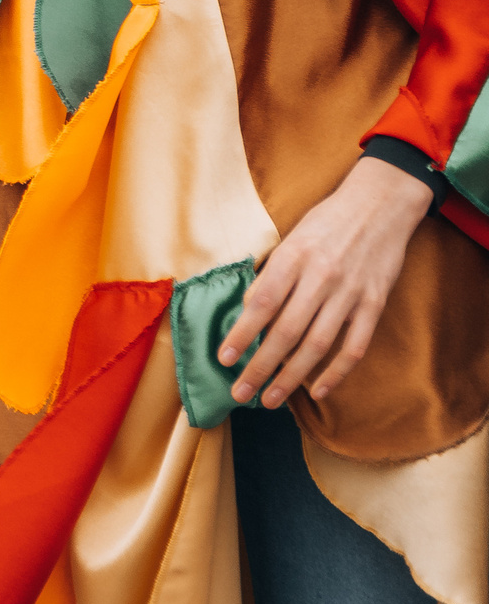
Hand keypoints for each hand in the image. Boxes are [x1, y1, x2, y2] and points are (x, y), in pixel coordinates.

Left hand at [221, 156, 434, 407]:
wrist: (380, 204)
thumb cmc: (325, 222)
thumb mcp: (290, 238)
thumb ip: (271, 274)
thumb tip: (246, 310)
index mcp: (293, 258)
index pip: (261, 304)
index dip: (241, 334)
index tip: (223, 358)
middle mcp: (321, 277)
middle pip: (286, 332)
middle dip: (261, 367)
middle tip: (240, 393)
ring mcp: (350, 293)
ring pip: (317, 345)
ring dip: (292, 377)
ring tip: (270, 399)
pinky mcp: (374, 304)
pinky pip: (354, 346)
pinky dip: (336, 372)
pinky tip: (318, 391)